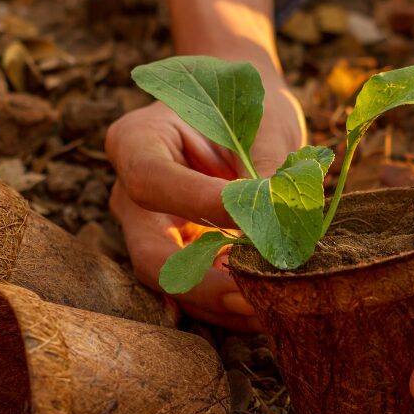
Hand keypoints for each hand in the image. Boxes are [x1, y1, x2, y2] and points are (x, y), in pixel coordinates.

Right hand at [106, 76, 305, 330]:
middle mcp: (131, 193)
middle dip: (204, 285)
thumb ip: (265, 168)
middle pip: (149, 256)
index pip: (153, 183)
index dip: (201, 208)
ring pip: (172, 284)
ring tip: (272, 309)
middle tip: (255, 298)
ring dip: (222, 304)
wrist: (239, 108)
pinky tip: (267, 304)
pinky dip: (229, 301)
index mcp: (136, 142)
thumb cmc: (247, 105)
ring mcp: (150, 230)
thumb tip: (282, 222)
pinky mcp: (176, 254)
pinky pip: (195, 288)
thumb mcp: (258, 123)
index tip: (256, 224)